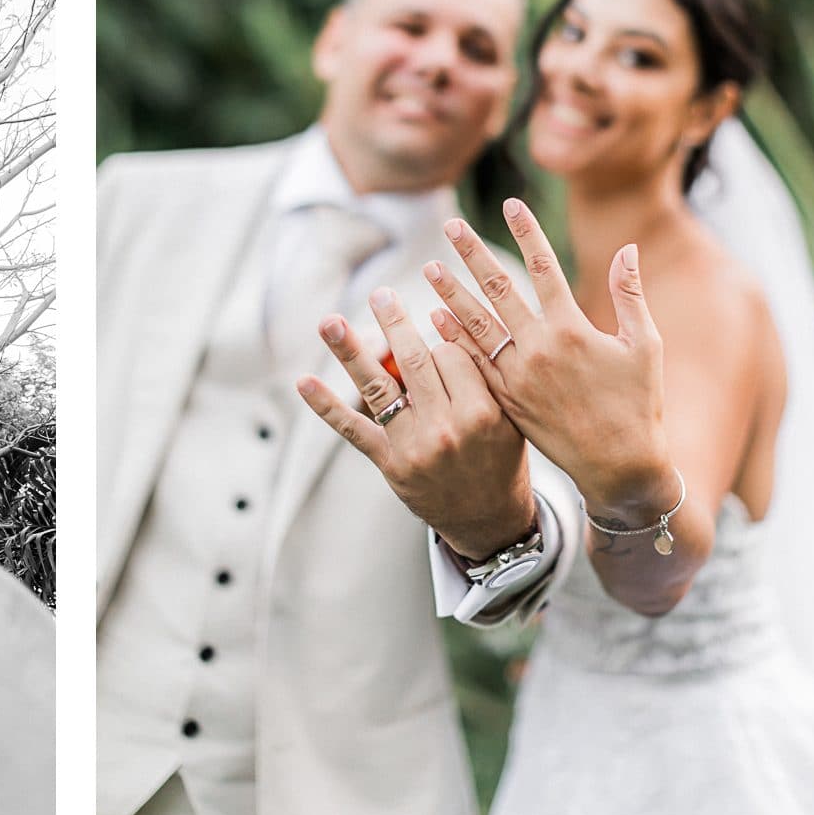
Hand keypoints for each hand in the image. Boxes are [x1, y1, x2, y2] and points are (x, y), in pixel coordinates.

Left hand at [296, 286, 536, 560]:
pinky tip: (304, 383)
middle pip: (413, 362)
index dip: (444, 342)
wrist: (490, 520)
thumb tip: (446, 320)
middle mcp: (445, 429)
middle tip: (381, 294)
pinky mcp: (389, 463)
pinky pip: (353, 429)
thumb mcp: (510, 417)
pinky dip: (326, 406)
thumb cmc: (502, 458)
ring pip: (378, 387)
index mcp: (483, 413)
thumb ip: (484, 376)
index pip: (450, 354)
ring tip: (329, 322)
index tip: (441, 340)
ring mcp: (413, 447)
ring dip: (349, 351)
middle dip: (395, 322)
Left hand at [426, 199, 674, 517]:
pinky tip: (435, 319)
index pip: (544, 268)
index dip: (527, 233)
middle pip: (498, 290)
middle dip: (473, 254)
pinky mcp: (505, 400)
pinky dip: (453, 339)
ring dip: (451, 294)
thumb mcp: (644, 346)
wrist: (619, 467)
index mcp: (573, 330)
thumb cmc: (638, 404)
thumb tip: (627, 248)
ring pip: (476, 325)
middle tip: (451, 226)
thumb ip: (631, 295)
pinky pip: (472, 363)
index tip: (510, 203)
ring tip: (430, 268)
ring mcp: (517, 376)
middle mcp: (539, 349)